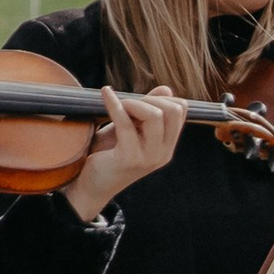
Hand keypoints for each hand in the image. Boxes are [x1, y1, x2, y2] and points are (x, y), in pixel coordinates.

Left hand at [61, 86, 187, 221]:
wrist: (92, 184)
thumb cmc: (110, 153)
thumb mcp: (133, 129)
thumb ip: (149, 110)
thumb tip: (167, 89)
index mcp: (167, 145)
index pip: (181, 109)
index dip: (160, 98)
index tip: (138, 103)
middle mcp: (163, 153)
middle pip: (172, 110)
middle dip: (149, 99)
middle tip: (127, 105)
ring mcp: (149, 158)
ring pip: (155, 115)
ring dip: (133, 103)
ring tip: (118, 105)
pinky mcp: (130, 159)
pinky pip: (126, 123)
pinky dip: (114, 103)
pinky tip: (105, 93)